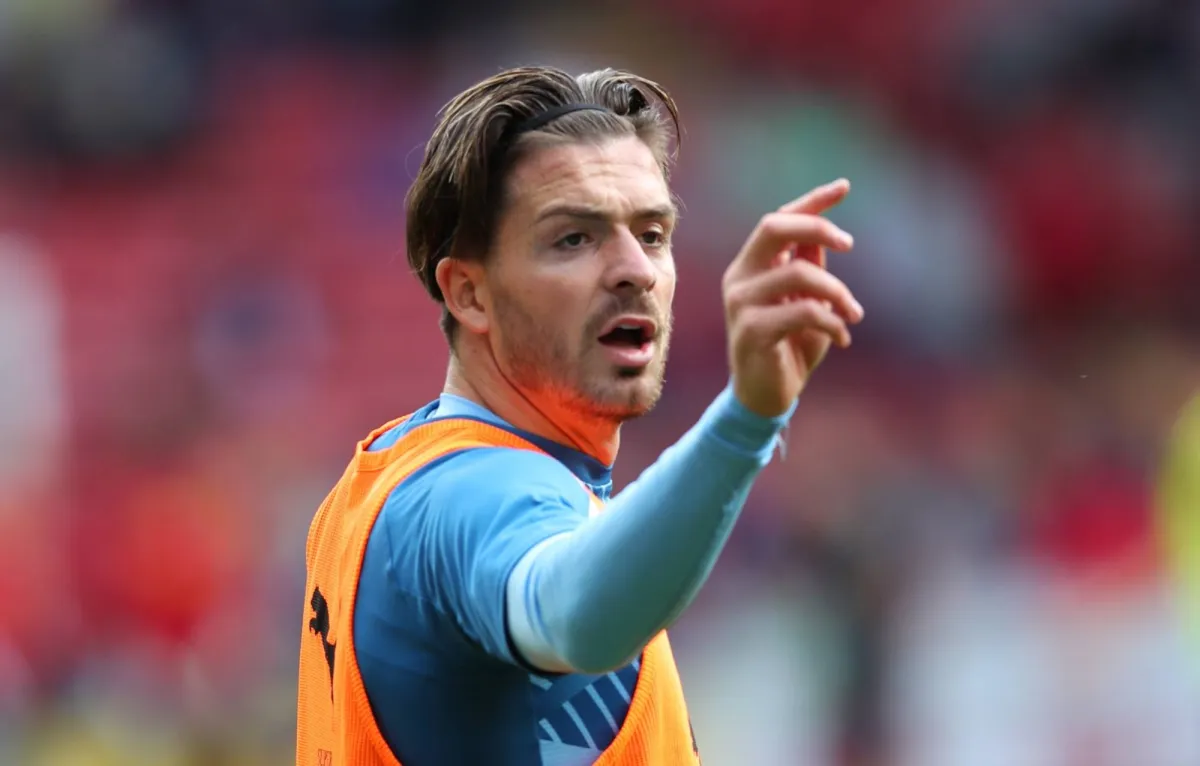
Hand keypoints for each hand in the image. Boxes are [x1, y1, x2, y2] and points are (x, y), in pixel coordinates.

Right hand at [722, 179, 862, 418]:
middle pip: (773, 226)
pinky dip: (832, 322)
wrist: (766, 398)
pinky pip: (803, 311)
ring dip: (838, 292)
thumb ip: (810, 266)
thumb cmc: (789, 346)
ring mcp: (741, 304)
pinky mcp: (751, 332)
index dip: (812, 201)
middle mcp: (739, 278)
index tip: (844, 186)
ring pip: (799, 273)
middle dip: (817, 227)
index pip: (778, 219)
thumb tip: (827, 230)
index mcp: (751, 266)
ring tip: (854, 314)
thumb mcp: (806, 300)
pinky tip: (843, 338)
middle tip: (850, 245)